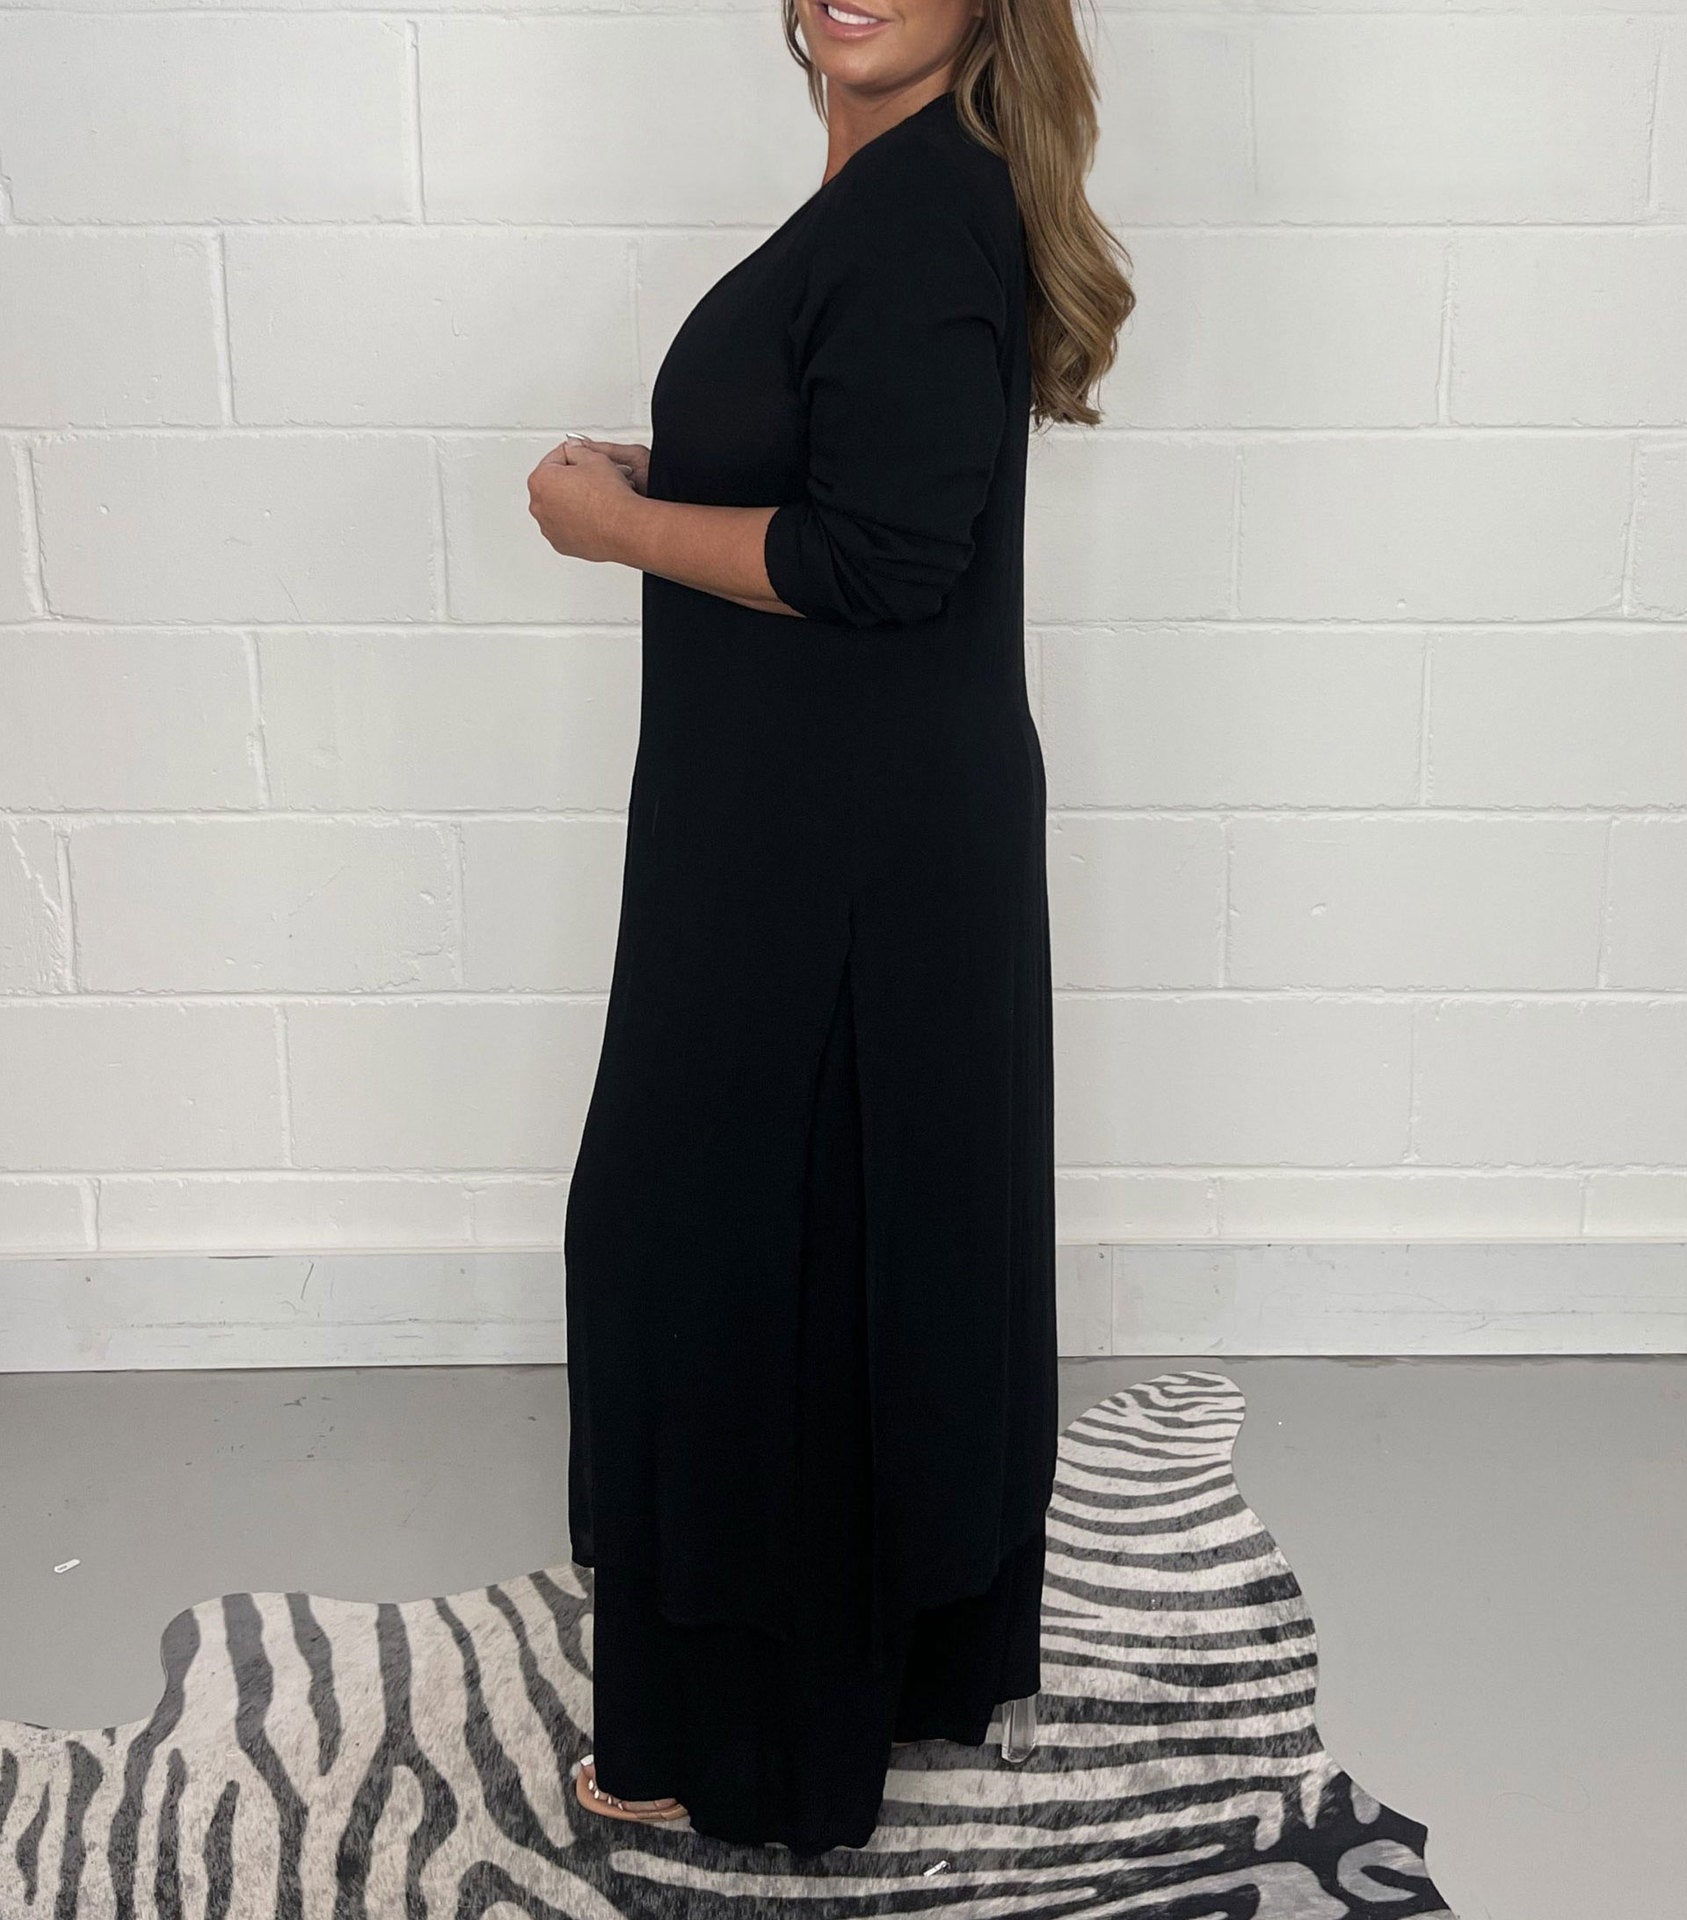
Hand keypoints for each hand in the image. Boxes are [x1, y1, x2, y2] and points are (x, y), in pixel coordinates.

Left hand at [527, 438, 641, 563]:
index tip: (583, 457)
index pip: (554, 458)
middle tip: (592, 478)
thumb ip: (578, 449)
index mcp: (540, 481)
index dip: (573, 455)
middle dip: (570, 479)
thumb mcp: (594, 458)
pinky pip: (566, 526)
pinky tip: (593, 515)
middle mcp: (539, 506)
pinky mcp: (562, 544)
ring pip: (558, 507)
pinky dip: (576, 520)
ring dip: (572, 500)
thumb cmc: (609, 497)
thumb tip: (574, 449)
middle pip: (553, 484)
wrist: (624, 528)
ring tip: (595, 497)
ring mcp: (549, 528)